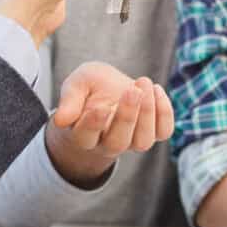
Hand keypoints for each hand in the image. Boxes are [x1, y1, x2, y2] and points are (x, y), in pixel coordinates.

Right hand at [46, 62, 173, 187]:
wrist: (109, 86)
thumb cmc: (90, 86)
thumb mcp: (77, 84)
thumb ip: (70, 99)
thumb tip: (61, 120)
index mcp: (83, 133)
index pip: (86, 136)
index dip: (93, 124)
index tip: (100, 106)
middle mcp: (107, 143)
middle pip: (117, 142)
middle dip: (127, 116)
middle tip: (132, 90)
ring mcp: (131, 141)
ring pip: (142, 142)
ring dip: (148, 113)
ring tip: (143, 83)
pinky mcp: (152, 132)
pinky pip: (163, 132)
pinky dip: (165, 114)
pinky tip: (156, 90)